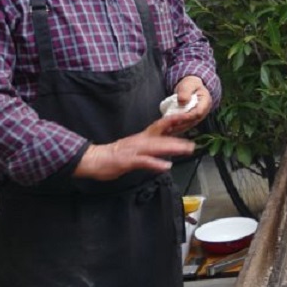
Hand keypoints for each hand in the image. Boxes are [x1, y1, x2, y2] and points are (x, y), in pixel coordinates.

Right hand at [74, 121, 195, 180]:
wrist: (94, 158)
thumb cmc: (114, 155)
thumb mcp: (134, 147)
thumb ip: (149, 147)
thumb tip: (163, 148)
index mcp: (142, 138)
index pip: (160, 127)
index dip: (174, 123)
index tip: (188, 121)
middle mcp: (140, 141)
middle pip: (162, 138)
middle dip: (178, 140)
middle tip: (193, 144)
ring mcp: (134, 151)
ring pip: (156, 147)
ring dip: (172, 148)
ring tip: (185, 150)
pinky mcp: (128, 161)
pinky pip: (144, 161)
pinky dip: (155, 163)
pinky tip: (166, 166)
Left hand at [159, 76, 212, 135]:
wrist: (191, 87)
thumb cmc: (190, 84)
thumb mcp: (188, 84)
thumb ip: (185, 91)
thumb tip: (182, 101)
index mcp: (206, 102)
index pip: (198, 112)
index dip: (188, 116)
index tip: (176, 117)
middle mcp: (203, 111)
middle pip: (193, 121)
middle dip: (181, 124)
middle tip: (169, 126)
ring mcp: (198, 117)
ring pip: (188, 125)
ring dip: (178, 128)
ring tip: (167, 129)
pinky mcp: (191, 120)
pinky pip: (184, 125)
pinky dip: (176, 128)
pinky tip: (168, 129)